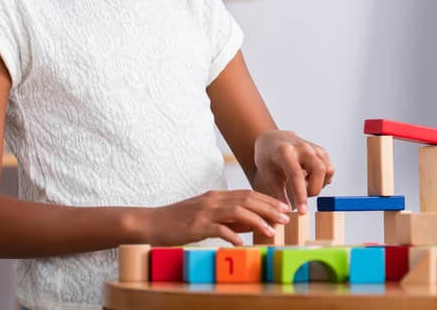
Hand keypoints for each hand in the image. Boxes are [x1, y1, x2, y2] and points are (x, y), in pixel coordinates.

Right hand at [146, 190, 290, 246]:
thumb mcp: (206, 216)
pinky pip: (219, 228)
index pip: (247, 194)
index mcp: (216, 196)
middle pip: (247, 199)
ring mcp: (205, 211)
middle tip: (285, 217)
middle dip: (269, 208)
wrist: (151, 222)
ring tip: (271, 230)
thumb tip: (252, 224)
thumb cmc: (179, 221)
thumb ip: (228, 218)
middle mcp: (213, 199)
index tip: (283, 208)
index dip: (267, 200)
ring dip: (257, 220)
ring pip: (237, 211)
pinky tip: (242, 242)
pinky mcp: (196, 225)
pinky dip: (233, 234)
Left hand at [252, 130, 334, 213]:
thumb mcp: (267, 175)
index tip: (303, 211)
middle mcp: (302, 147)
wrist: (273, 140)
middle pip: (319, 169)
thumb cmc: (268, 158)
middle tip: (304, 196)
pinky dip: (323, 178)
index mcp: (285, 152)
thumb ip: (278, 194)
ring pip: (328, 169)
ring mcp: (313, 147)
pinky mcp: (321, 151)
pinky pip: (329, 168)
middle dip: (315, 188)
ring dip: (320, 184)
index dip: (301, 195)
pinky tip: (310, 179)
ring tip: (305, 185)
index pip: (296, 175)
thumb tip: (286, 212)